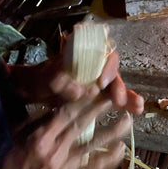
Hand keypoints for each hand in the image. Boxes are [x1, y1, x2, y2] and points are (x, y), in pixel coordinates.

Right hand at [0, 86, 130, 168]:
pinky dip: (108, 159)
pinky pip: (93, 166)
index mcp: (40, 137)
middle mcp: (54, 149)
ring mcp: (65, 163)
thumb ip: (39, 118)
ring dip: (111, 133)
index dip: (80, 101)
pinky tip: (121, 149)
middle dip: (98, 110)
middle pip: (80, 125)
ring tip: (127, 120)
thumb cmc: (14, 157)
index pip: (63, 115)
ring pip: (92, 146)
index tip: (94, 88)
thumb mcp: (19, 133)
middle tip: (115, 96)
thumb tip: (58, 102)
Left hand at [11, 49, 143, 114]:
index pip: (102, 55)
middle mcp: (92, 66)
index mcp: (82, 55)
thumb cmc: (36, 79)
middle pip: (112, 73)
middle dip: (119, 87)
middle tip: (120, 101)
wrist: (29, 90)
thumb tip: (79, 90)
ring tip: (138, 107)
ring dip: (127, 97)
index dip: (106, 68)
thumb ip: (58, 82)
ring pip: (115, 87)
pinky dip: (123, 105)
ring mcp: (95, 81)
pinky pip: (112, 99)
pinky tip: (133, 113)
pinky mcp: (95, 96)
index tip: (102, 83)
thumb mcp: (43, 79)